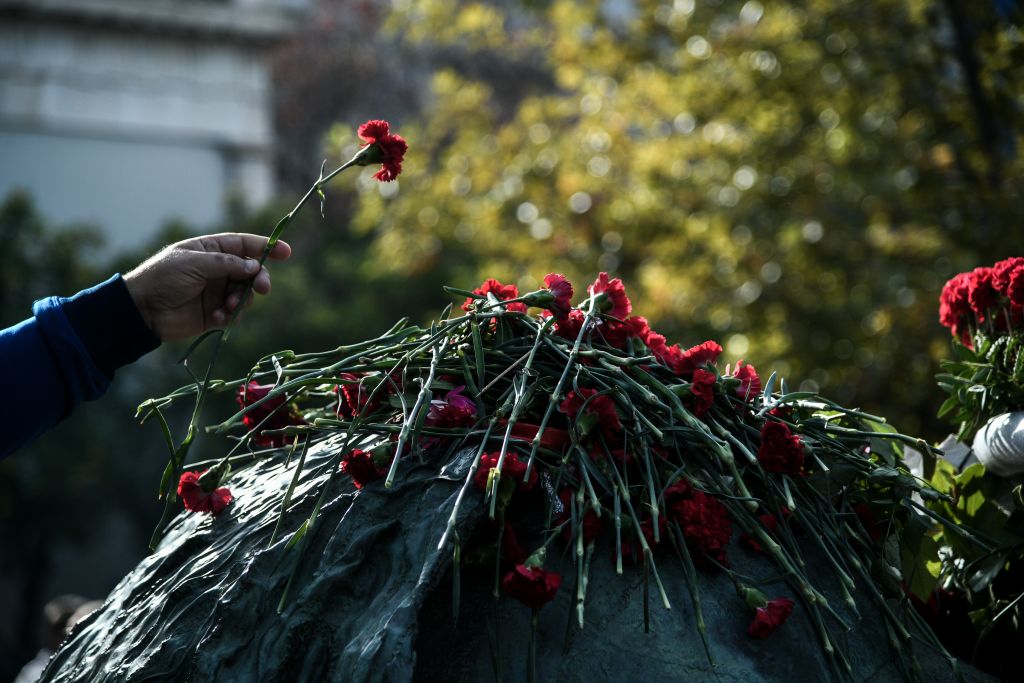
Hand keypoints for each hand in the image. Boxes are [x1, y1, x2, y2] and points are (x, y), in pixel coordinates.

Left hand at [124, 233, 291, 342]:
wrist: (142, 310)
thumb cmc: (163, 277)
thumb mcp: (194, 263)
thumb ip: (226, 263)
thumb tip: (254, 266)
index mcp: (211, 251)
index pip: (244, 245)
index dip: (266, 247)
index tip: (286, 252)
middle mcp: (217, 270)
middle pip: (251, 271)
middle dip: (259, 279)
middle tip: (262, 288)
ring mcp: (217, 292)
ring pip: (245, 294)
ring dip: (242, 299)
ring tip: (228, 306)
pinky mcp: (215, 314)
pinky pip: (235, 313)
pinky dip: (232, 315)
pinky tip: (219, 317)